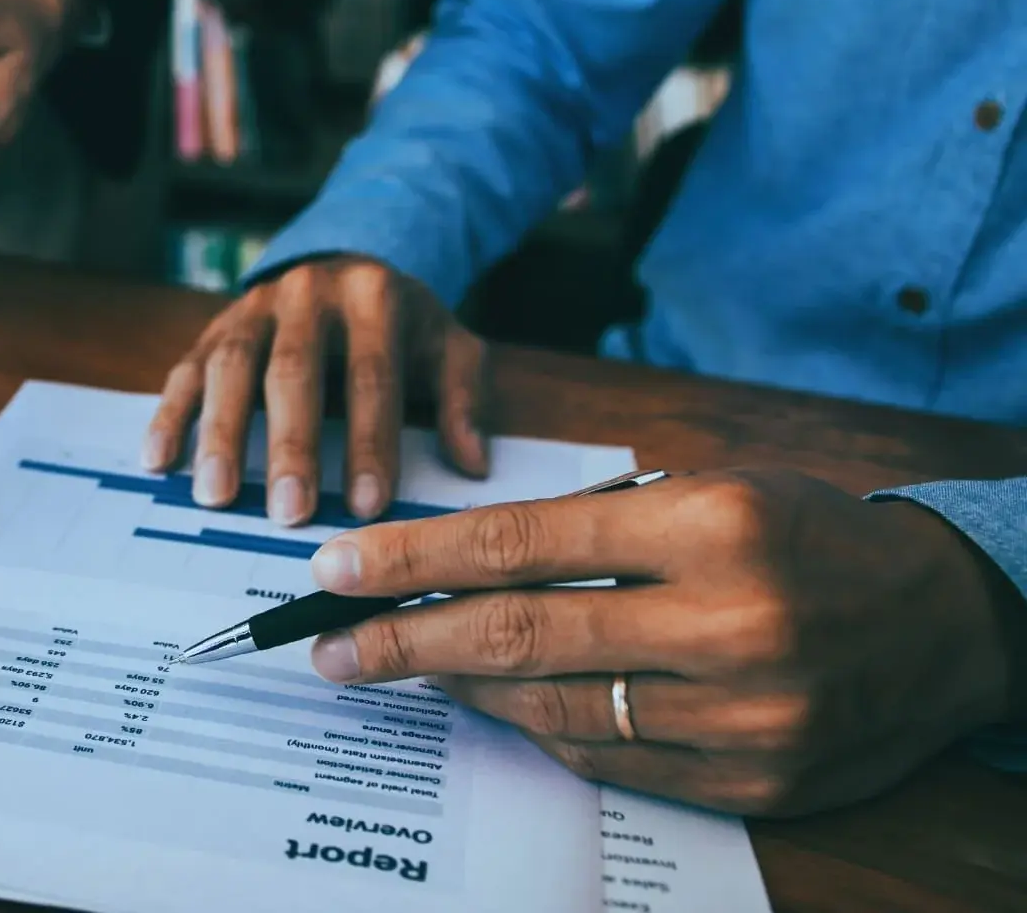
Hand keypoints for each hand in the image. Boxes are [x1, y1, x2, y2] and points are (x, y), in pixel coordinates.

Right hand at [142, 255, 488, 525]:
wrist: (346, 259)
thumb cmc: (402, 324)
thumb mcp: (449, 346)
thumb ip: (463, 400)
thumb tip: (471, 464)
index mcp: (373, 299)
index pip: (371, 375)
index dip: (369, 442)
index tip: (367, 506)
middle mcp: (307, 295)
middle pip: (293, 373)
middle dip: (290, 446)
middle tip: (289, 512)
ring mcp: (254, 309)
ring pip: (231, 368)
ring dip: (220, 434)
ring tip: (216, 495)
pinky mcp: (214, 328)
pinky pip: (185, 370)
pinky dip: (168, 415)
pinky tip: (157, 460)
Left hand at [303, 469, 1026, 815]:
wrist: (949, 623)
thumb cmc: (809, 537)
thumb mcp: (710, 492)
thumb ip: (592, 530)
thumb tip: (457, 568)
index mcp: (711, 526)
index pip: (521, 543)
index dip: (412, 558)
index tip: (334, 567)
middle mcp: (727, 623)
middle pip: (520, 635)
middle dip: (404, 642)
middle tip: (326, 648)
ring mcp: (742, 716)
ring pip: (555, 708)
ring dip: (461, 689)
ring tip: (402, 667)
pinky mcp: (752, 782)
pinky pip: (607, 761)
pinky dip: (538, 729)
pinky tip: (496, 703)